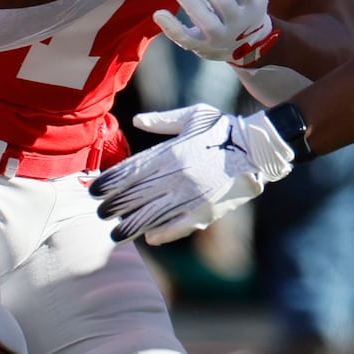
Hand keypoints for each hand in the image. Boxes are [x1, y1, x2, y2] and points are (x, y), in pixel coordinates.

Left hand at [90, 104, 294, 243]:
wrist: (259, 147)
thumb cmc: (224, 128)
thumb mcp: (193, 116)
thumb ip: (163, 121)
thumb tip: (137, 119)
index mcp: (172, 152)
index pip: (132, 171)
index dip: (111, 183)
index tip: (94, 191)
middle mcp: (178, 175)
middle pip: (138, 196)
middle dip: (115, 207)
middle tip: (100, 214)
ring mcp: (192, 195)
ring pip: (154, 216)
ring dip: (133, 227)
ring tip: (116, 236)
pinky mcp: (208, 210)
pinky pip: (181, 226)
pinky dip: (165, 233)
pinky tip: (150, 238)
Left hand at [152, 0, 276, 64]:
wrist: (245, 46)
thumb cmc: (244, 5)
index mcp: (251, 1)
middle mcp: (237, 20)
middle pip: (225, 3)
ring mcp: (220, 35)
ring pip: (207, 23)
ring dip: (191, 4)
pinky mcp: (201, 46)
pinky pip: (186, 39)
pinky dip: (172, 28)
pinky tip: (159, 13)